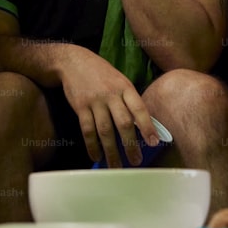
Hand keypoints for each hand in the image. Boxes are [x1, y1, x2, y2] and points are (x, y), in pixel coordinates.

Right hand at [60, 50, 158, 166]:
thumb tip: (142, 126)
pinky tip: (96, 156)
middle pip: (123, 123)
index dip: (147, 127)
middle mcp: (111, 94)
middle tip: (136, 161)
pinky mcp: (80, 106)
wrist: (73, 61)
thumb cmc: (101, 73)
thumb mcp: (119, 80)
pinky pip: (87, 130)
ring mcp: (95, 101)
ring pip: (105, 130)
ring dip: (111, 151)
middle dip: (130, 145)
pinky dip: (92, 145)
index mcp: (125, 87)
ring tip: (116, 166)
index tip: (154, 143)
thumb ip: (129, 100)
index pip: (139, 109)